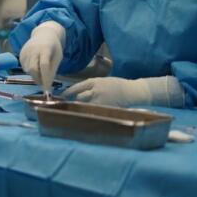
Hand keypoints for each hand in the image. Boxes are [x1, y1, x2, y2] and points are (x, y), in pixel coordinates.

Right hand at [19, 21, 65, 91]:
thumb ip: (52, 70)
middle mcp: (33, 49)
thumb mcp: (58, 57)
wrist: (44, 34)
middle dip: (38, 79)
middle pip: (33, 69)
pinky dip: (31, 71)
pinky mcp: (20, 55)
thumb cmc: (53, 47)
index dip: (45, 78)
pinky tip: (36, 65)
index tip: (48, 89)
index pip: (44, 65)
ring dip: (35, 75)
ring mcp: (25, 51)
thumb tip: (47, 86)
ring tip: (42, 71)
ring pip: (28, 70)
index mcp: (45, 48)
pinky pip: (25, 68)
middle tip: (44, 84)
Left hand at [63, 75, 185, 107]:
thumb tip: (79, 93)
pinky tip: (88, 116)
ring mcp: (101, 100)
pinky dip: (90, 114)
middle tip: (67, 106)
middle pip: (80, 97)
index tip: (62, 96)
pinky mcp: (106, 108)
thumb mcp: (103, 81)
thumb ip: (91, 86)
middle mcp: (96, 90)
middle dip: (73, 101)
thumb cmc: (118, 85)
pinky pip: (94, 111)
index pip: (77, 87)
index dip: (68, 92)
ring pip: (86, 105)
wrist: (133, 91)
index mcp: (95, 82)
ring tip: (76, 112)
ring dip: (81, 108)